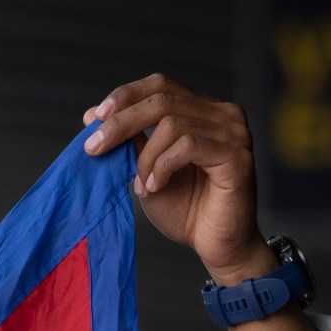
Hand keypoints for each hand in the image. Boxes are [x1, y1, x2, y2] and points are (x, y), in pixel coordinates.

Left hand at [80, 76, 273, 286]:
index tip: (95, 117)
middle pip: (162, 100)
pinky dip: (162, 167)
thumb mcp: (145, 170)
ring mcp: (234, 132)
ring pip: (172, 124)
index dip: (126, 95)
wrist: (215, 245)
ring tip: (141, 186)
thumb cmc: (185, 209)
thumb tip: (93, 115)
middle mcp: (223, 114)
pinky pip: (188, 146)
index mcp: (202, 110)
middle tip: (94, 148)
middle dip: (121, 123)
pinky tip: (154, 187)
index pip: (161, 85)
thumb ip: (130, 141)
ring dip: (145, 158)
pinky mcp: (238, 156)